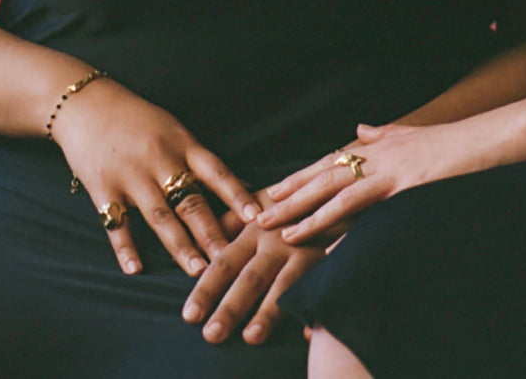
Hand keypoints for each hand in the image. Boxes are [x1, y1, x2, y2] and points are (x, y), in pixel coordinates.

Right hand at [50, 76, 259, 276]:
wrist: (88, 104)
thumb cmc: (138, 119)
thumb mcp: (173, 129)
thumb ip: (199, 160)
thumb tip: (238, 186)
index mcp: (182, 144)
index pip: (217, 172)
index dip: (237, 195)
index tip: (256, 217)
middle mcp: (160, 159)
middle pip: (191, 201)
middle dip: (212, 233)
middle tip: (229, 260)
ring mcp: (131, 175)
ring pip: (160, 216)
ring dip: (180, 246)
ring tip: (197, 271)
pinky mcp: (102, 187)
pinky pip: (116, 222)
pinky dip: (125, 247)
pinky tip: (135, 269)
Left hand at [182, 192, 324, 344]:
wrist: (335, 188)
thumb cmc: (289, 201)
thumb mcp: (257, 203)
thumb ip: (229, 223)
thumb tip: (200, 248)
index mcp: (254, 231)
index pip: (225, 262)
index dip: (207, 288)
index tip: (190, 315)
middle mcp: (278, 242)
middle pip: (251, 278)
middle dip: (231, 307)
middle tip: (211, 335)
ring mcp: (306, 252)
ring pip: (284, 285)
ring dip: (268, 312)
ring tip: (251, 337)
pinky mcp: (330, 258)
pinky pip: (322, 286)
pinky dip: (315, 309)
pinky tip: (306, 333)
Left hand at [259, 119, 481, 242]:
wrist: (487, 138)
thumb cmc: (455, 143)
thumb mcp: (413, 135)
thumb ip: (384, 134)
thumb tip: (360, 129)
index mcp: (378, 146)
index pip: (329, 163)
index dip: (299, 178)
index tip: (272, 192)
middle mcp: (378, 154)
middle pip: (324, 176)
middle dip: (290, 196)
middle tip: (258, 214)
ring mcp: (391, 169)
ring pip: (337, 191)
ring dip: (305, 211)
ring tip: (279, 228)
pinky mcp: (405, 185)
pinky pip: (364, 207)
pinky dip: (338, 221)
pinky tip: (320, 238)